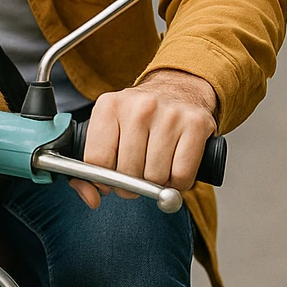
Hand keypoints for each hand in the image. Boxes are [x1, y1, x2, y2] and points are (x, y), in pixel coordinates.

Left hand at [70, 69, 216, 209]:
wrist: (179, 88)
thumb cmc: (140, 116)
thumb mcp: (109, 128)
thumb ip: (91, 166)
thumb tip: (92, 199)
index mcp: (109, 106)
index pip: (96, 161)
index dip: (103, 179)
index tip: (111, 177)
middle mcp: (138, 107)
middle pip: (127, 173)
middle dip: (132, 183)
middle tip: (139, 171)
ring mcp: (168, 114)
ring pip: (155, 178)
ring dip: (157, 183)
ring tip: (157, 164)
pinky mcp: (195, 124)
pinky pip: (181, 176)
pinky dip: (178, 183)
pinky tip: (174, 166)